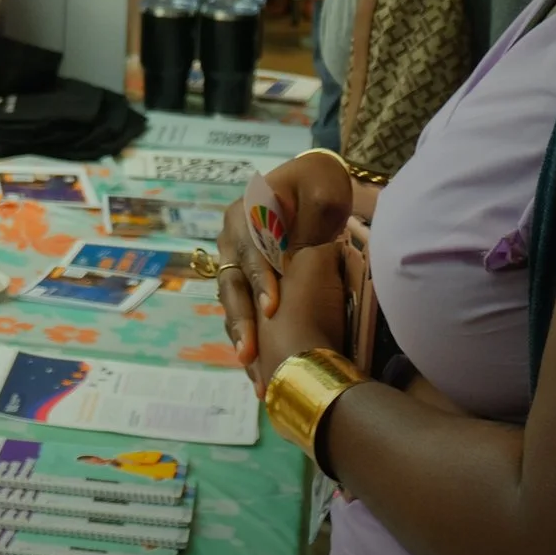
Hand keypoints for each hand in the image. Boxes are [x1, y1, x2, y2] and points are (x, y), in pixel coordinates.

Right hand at [217, 150, 354, 375]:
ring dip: (243, 335)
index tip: (272, 306)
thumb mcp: (321, 194)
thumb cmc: (319, 187)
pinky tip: (257, 369)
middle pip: (234, 283)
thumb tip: (305, 238)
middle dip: (243, 320)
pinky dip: (249, 339)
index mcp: (245, 215)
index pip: (250, 251)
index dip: (259, 279)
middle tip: (252, 351)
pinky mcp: (246, 284)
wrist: (318, 185)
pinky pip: (242, 313)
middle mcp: (234, 240)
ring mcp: (237, 262)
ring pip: (234, 303)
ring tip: (253, 367)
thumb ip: (313, 213)